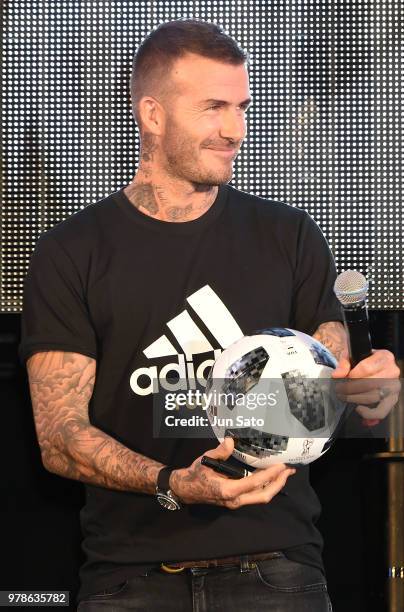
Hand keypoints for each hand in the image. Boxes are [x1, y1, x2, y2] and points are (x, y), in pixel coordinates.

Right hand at [169, 437, 295, 508]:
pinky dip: (265, 486)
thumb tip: (231, 441)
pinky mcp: (236, 500)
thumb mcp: (205, 460)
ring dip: (274, 485)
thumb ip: (219, 451)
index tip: (281, 466)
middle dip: (278, 483)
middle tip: (289, 470)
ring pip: (261, 497)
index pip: (254, 483)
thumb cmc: (195, 474)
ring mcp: (236, 502)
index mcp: (228, 490)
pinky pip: (255, 495)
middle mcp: (235, 500)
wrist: (185, 490)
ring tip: (285, 473)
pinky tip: (270, 476)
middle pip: (263, 495)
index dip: (269, 475)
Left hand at [331, 349, 400, 425]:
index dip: (352, 375)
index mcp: (385, 357)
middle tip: (339, 390)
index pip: (366, 368)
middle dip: (351, 389)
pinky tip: (358, 409)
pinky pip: (382, 411)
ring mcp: (394, 387)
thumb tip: (337, 375)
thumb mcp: (351, 355)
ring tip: (344, 398)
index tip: (343, 378)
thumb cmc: (361, 360)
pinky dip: (369, 413)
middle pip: (370, 384)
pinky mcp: (392, 400)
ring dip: (356, 399)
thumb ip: (343, 364)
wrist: (371, 365)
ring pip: (374, 397)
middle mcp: (393, 371)